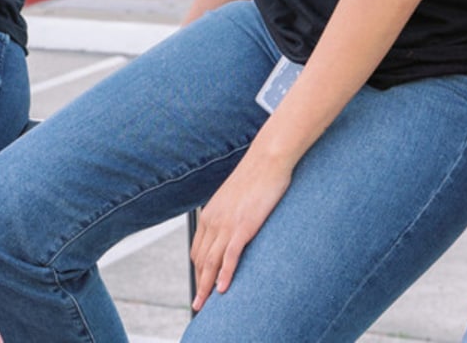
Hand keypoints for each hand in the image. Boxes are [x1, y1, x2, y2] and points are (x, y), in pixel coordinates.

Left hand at [189, 152, 294, 311]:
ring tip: (204, 306)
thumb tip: (235, 224)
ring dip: (206, 287)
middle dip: (199, 284)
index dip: (198, 271)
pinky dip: (225, 274)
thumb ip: (231, 214)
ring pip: (211, 262)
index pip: (198, 250)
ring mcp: (227, 224)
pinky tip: (223, 289)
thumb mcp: (237, 198)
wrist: (268, 159)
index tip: (201, 286)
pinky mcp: (243, 226)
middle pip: (200, 260)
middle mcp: (213, 220)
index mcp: (210, 214)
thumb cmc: (257, 177)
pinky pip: (230, 256)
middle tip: (199, 305)